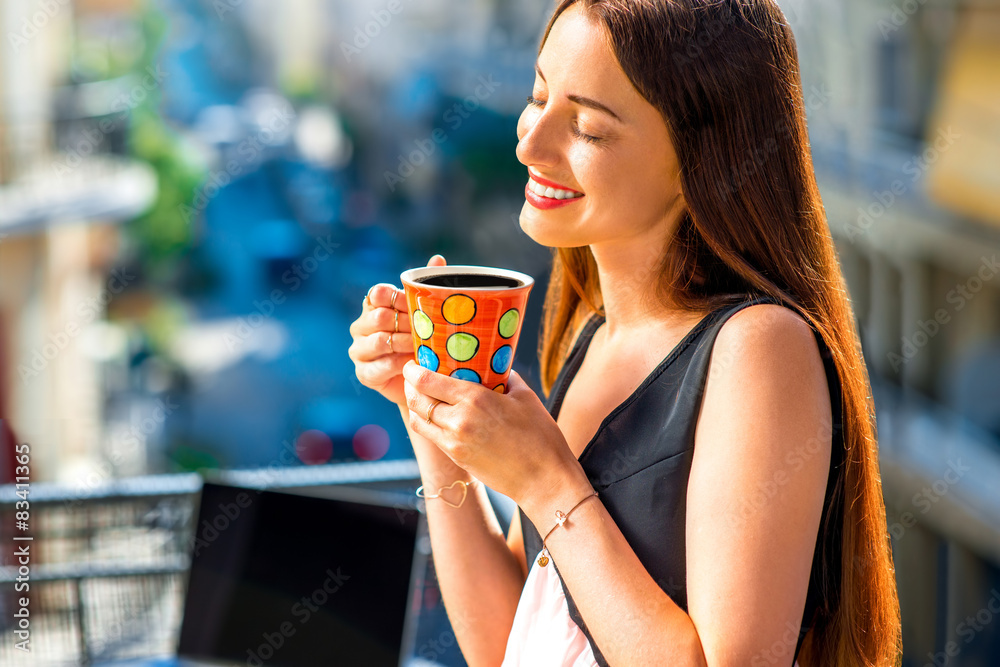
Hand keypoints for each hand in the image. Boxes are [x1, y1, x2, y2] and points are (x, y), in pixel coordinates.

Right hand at [349, 255, 445, 406]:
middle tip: (425, 330)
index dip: (398, 298)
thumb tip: (438, 259)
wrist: (420, 380)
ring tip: (420, 347)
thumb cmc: (423, 341)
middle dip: (406, 323)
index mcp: (374, 306)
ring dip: (404, 343)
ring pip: (378, 341)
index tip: (417, 306)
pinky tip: (411, 364)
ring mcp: (359, 350)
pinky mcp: (364, 373)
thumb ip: (429, 287)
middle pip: (379, 316)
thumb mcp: (427, 314)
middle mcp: (361, 326)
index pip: (377, 293)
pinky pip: (379, 366)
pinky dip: (397, 365)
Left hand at [401, 360, 591, 511]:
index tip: (412, 364)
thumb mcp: (525, 396)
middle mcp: (459, 421)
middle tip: (413, 377)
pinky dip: (426, 423)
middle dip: (410, 386)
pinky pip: (431, 436)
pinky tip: (434, 416)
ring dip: (414, 406)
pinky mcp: (457, 458)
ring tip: (420, 396)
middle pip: (417, 400)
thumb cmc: (540, 436)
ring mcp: (454, 442)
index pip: (427, 381)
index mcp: (475, 399)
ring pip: (418, 420)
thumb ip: (506, 378)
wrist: (543, 478)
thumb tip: (497, 367)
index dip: (413, 370)